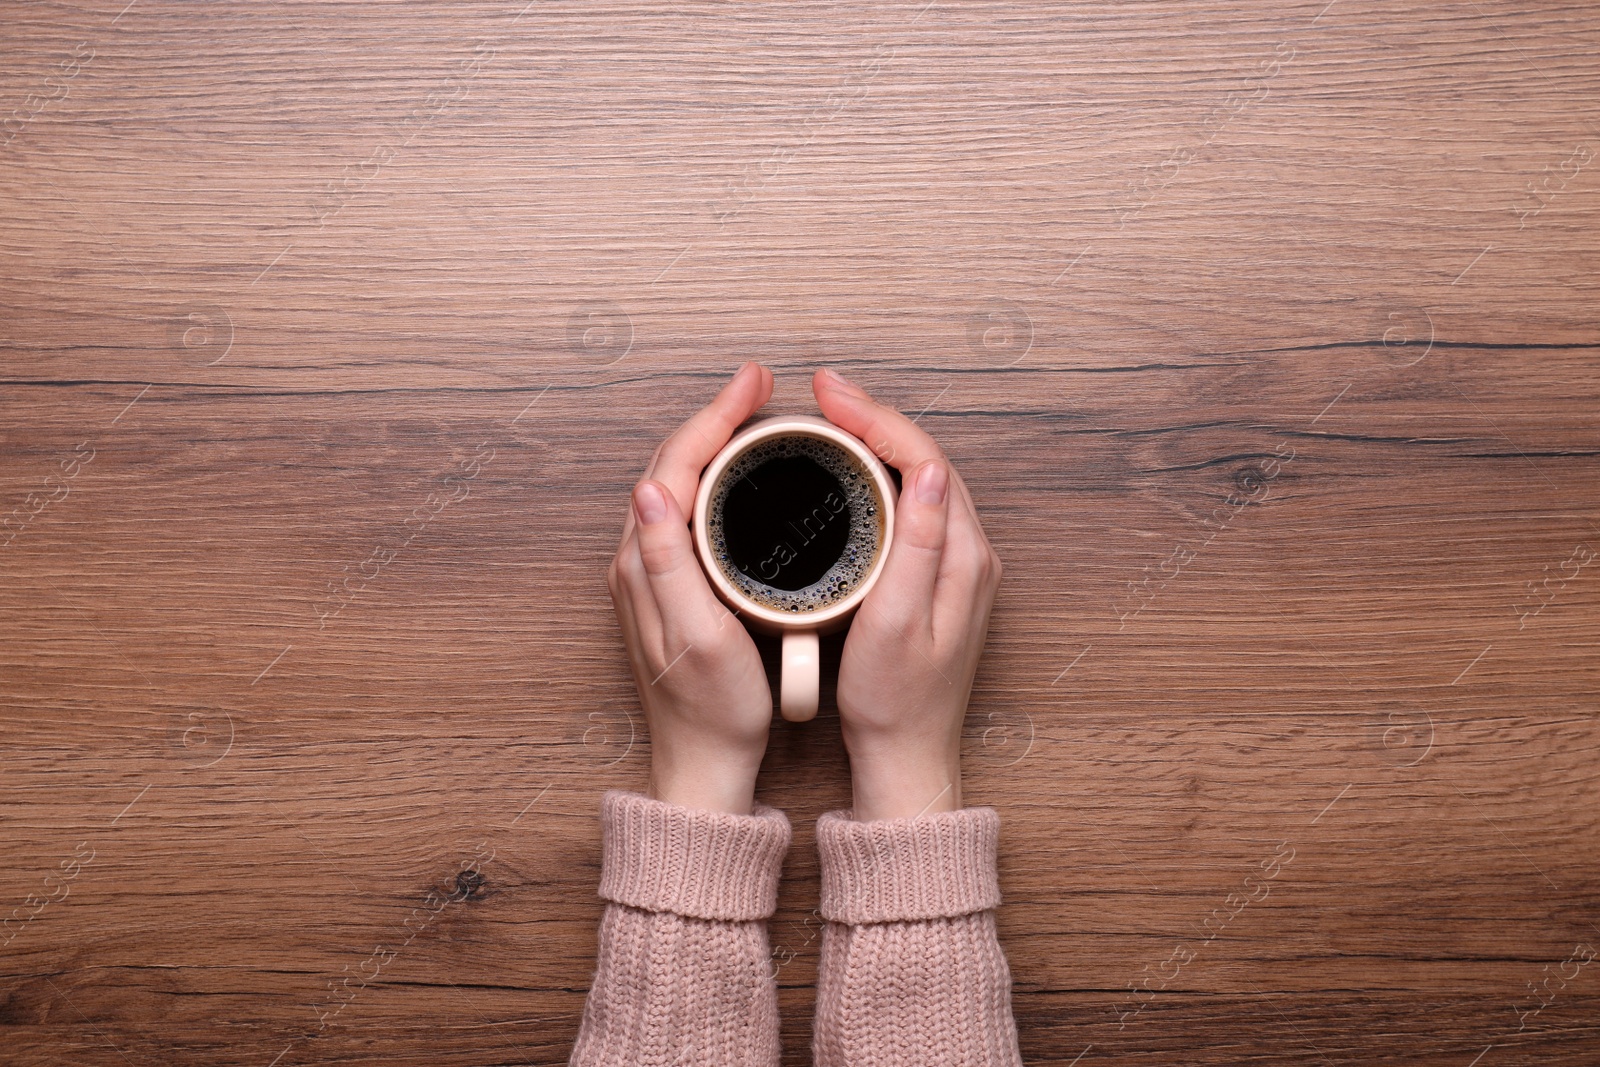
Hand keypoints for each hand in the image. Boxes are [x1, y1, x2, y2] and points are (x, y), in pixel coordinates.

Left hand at [607, 361, 776, 814]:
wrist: (705, 761)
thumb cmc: (711, 710)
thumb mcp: (697, 638)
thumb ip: (668, 564)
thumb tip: (649, 489)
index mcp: (645, 563)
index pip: (675, 464)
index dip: (715, 416)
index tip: (754, 384)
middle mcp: (639, 559)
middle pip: (674, 462)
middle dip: (715, 415)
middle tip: (760, 385)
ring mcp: (654, 570)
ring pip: (680, 481)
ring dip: (714, 440)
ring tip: (755, 414)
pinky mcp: (672, 583)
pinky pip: (690, 507)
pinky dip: (715, 476)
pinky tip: (744, 475)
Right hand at [812, 369, 1003, 820]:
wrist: (906, 756)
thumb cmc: (894, 702)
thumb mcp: (897, 624)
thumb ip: (916, 546)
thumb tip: (929, 470)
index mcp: (963, 558)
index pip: (925, 460)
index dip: (877, 418)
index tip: (830, 395)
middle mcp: (970, 555)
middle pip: (925, 459)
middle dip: (874, 417)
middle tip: (823, 393)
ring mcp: (956, 566)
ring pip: (919, 479)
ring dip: (878, 441)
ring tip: (832, 417)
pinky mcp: (938, 578)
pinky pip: (914, 505)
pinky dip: (881, 475)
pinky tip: (851, 471)